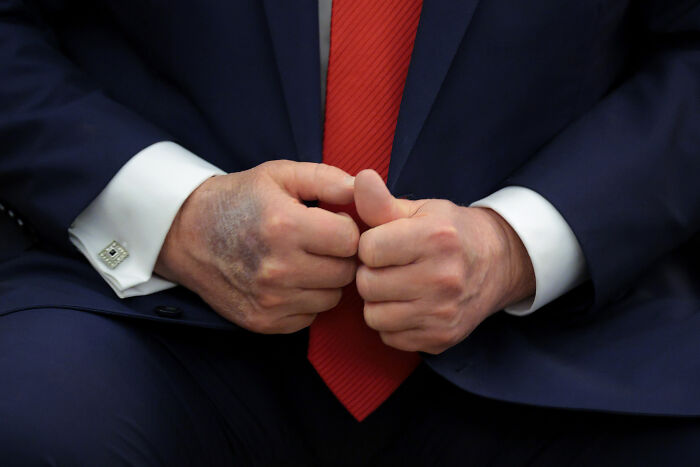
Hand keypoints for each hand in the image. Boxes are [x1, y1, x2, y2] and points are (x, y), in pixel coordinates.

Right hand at [155, 160, 359, 333]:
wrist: (186, 234)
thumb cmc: (239, 200)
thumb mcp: (279, 175)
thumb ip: (326, 178)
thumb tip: (365, 190)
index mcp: (284, 226)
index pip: (351, 241)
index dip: (347, 229)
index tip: (332, 223)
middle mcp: (277, 269)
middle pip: (346, 273)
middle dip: (341, 256)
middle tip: (321, 243)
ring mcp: (269, 301)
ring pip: (332, 298)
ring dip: (326, 280)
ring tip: (305, 260)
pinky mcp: (263, 322)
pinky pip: (311, 317)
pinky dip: (307, 301)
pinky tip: (290, 281)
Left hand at [354, 170, 534, 353]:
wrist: (498, 264)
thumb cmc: (450, 232)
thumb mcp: (420, 210)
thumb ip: (382, 201)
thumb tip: (360, 178)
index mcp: (436, 238)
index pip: (368, 250)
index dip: (370, 245)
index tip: (384, 243)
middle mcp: (443, 278)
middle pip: (367, 285)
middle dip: (371, 274)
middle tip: (390, 266)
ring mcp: (443, 313)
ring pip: (374, 316)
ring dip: (378, 302)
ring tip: (397, 286)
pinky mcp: (441, 338)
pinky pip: (390, 337)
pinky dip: (392, 324)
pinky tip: (409, 305)